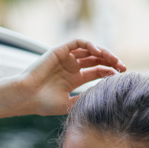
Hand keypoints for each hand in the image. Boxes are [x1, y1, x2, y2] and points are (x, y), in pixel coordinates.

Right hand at [9, 39, 125, 116]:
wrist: (26, 96)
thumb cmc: (43, 104)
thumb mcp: (68, 104)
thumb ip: (84, 99)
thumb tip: (103, 95)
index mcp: (73, 80)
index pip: (97, 71)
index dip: (110, 72)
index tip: (121, 77)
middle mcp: (71, 67)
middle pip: (96, 59)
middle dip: (111, 62)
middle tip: (123, 68)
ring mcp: (66, 58)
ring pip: (90, 50)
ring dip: (104, 52)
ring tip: (114, 60)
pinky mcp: (59, 50)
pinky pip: (78, 42)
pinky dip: (90, 44)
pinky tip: (98, 52)